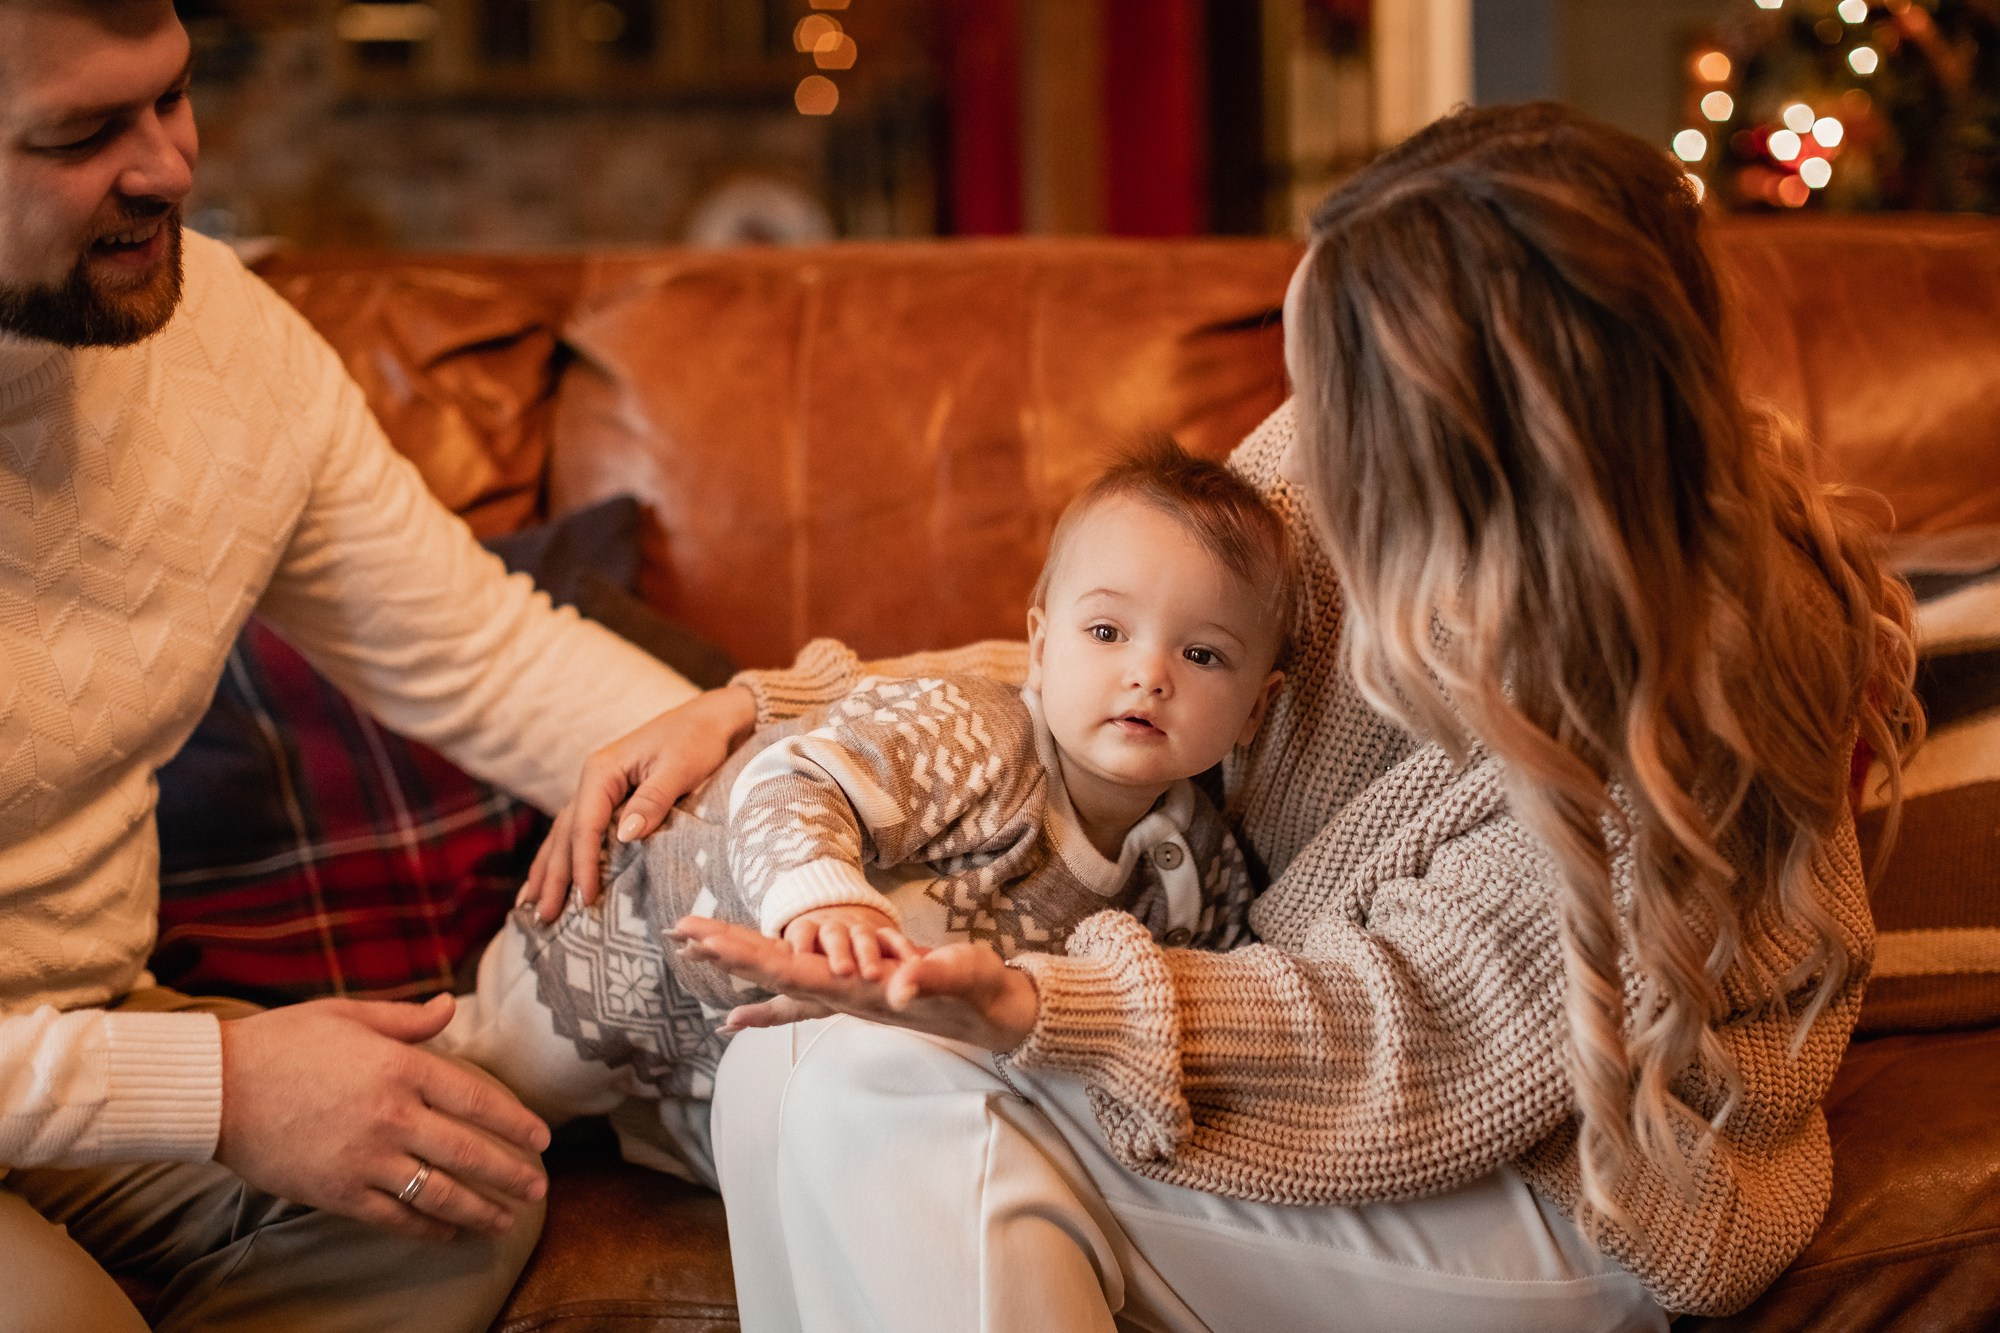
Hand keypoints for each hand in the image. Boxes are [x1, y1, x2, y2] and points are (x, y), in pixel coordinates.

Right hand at [215, 995, 550, 1240]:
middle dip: (510, 1175)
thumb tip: (450, 1006)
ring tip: (507, 1220)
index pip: (477, 1099)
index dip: (515, 1122)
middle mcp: (392, 1116)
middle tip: (538, 1188)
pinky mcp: (337, 1193)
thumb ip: (407, 1018)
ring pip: (439, 1193)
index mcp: (400, 1067)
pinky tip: (450, 1232)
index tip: (541, 1139)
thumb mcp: (349, 1014)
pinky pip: (394, 1218)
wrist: (216, 1088)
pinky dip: (428, 1228)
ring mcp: (365, 1159)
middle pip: (468, 1152)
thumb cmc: (282, 1042)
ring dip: (479, 1210)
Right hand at [520, 684, 755, 921]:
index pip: (585, 826)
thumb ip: (652, 800)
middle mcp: (593, 779)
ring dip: (548, 870)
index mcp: (602, 770)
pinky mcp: (611, 798)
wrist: (711, 718)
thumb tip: (625, 836)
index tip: (587, 900)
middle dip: (553, 877)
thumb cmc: (697, 740)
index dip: (583, 865)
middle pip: (565, 834)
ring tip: (531, 906)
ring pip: (564, 834)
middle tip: (544, 918)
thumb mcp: (679, 768)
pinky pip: (578, 831)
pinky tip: (550, 876)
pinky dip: (563, 856)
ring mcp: (599, 789)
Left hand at [675, 916, 1039, 1050]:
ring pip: (779, 975)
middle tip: (677, 930)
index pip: (788, 969)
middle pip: (771, 970)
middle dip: (724, 950)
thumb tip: (898, 984)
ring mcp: (845, 996)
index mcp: (857, 991)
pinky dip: (763, 993)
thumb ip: (932, 977)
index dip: (744, 953)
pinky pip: (798, 989)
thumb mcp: (962, 976)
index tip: (704, 939)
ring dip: (736, 958)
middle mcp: (841, 996)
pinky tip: (734, 1007)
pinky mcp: (854, 992)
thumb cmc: (979, 992)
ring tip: (695, 943)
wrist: (994, 1015)